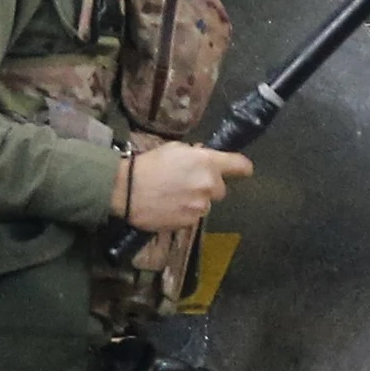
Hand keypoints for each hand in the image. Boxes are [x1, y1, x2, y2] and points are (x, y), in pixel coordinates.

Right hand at [122, 145, 251, 230]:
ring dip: (195, 201)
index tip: (243, 171)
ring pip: (206, 204)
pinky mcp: (190, 221)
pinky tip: (168, 206)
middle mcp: (208, 184)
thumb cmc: (148, 165)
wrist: (126, 190)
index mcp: (207, 162)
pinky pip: (193, 217)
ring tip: (173, 196)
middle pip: (221, 189)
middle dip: (208, 187)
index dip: (242, 168)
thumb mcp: (174, 149)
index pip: (240, 165)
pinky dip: (185, 213)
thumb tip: (205, 157)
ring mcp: (200, 205)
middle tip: (187, 183)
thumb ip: (196, 155)